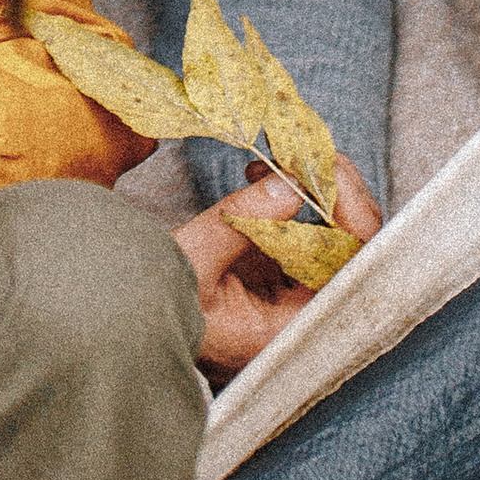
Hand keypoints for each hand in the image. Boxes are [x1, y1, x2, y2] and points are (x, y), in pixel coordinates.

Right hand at [175, 153, 382, 382]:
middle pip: (352, 249)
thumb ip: (241, 223)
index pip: (351, 272)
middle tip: (305, 150)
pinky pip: (305, 232)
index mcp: (291, 328)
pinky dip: (291, 197)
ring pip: (333, 236)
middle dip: (335, 190)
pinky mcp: (277, 275)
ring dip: (313, 189)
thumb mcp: (191, 259)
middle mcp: (302, 315)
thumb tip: (291, 185)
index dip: (352, 217)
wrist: (127, 315)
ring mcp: (293, 294)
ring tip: (274, 159)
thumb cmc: (152, 301)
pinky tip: (261, 174)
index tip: (328, 169)